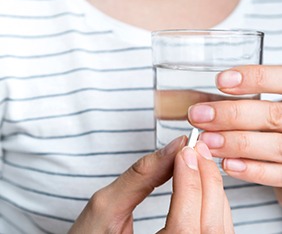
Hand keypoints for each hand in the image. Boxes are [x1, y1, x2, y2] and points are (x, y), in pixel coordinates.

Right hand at [68, 137, 233, 232]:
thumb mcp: (105, 208)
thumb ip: (139, 178)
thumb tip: (171, 149)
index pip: (184, 226)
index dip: (189, 181)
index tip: (184, 148)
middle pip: (209, 224)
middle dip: (205, 178)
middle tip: (194, 147)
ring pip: (218, 225)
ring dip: (211, 186)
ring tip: (197, 157)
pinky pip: (216, 226)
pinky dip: (212, 198)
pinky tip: (200, 178)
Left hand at [187, 65, 281, 194]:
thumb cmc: (273, 123)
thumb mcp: (266, 106)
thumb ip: (248, 101)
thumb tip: (208, 100)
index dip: (254, 79)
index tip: (221, 81)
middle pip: (273, 115)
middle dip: (232, 115)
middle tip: (199, 116)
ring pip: (275, 146)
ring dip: (235, 143)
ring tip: (207, 140)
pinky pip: (277, 174)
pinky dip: (251, 170)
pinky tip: (227, 164)